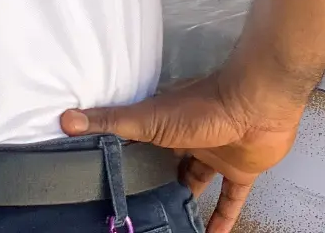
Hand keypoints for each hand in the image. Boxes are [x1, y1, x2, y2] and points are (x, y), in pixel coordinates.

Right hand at [62, 69, 303, 232]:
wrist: (258, 105)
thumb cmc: (203, 107)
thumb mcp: (150, 117)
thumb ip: (111, 121)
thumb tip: (66, 118)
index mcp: (168, 124)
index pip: (142, 143)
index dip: (128, 161)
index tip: (111, 182)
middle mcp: (191, 139)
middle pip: (168, 166)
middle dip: (155, 185)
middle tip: (139, 211)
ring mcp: (217, 155)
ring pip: (198, 184)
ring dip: (185, 203)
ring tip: (166, 225)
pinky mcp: (241, 170)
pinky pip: (230, 200)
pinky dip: (222, 220)